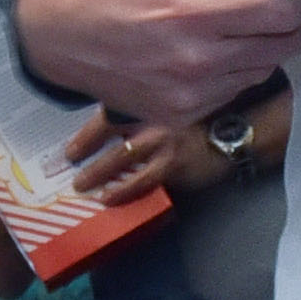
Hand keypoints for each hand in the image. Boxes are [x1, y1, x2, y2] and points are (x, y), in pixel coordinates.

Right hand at [14, 0, 300, 122]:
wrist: (58, 29)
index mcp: (198, 11)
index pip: (284, 13)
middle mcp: (198, 60)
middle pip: (283, 47)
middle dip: (297, 24)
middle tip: (296, 8)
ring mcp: (189, 95)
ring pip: (261, 72)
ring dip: (266, 49)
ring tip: (253, 28)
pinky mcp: (177, 116)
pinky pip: (231, 92)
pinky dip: (236, 71)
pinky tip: (218, 52)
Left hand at [63, 112, 190, 207]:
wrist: (230, 135)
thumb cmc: (197, 123)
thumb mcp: (169, 109)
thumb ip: (143, 116)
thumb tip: (110, 134)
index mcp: (148, 101)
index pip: (109, 112)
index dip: (87, 131)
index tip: (71, 147)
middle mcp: (152, 116)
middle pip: (109, 130)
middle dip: (85, 148)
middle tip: (69, 162)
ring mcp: (162, 140)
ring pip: (121, 156)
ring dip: (98, 172)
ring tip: (81, 185)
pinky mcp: (173, 162)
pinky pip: (142, 179)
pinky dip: (123, 190)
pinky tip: (109, 197)